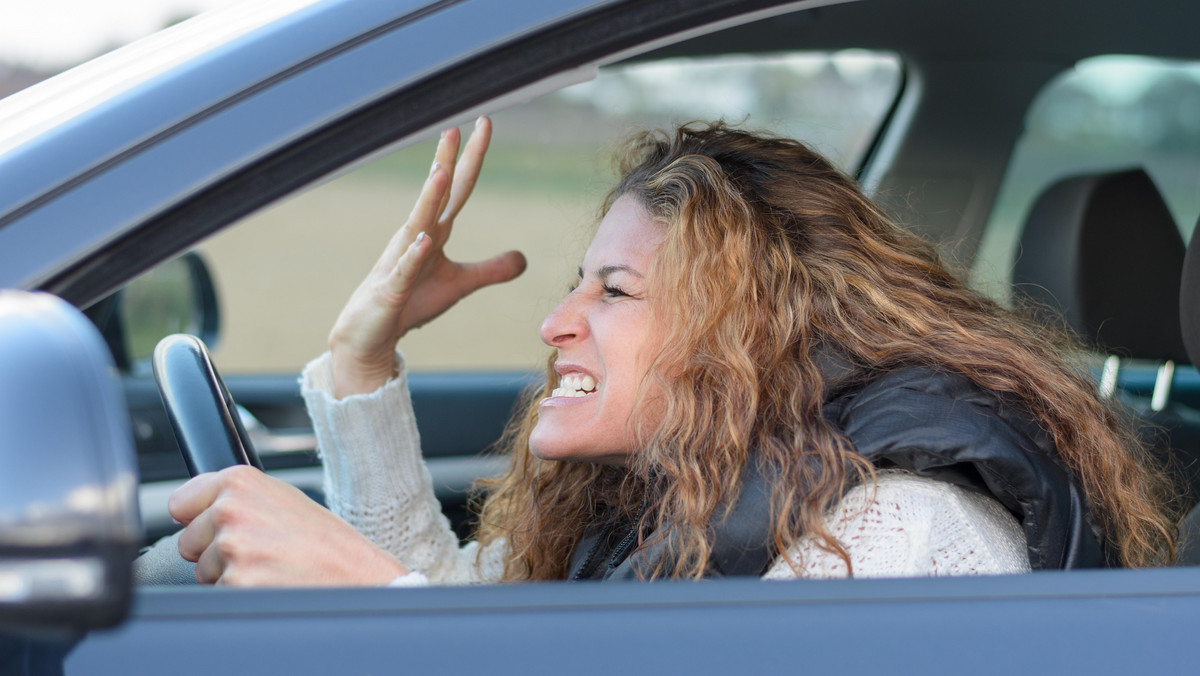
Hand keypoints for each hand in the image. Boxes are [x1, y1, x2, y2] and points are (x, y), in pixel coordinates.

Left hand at [168, 466, 408, 586]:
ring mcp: (232, 548)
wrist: (356, 574)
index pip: (181, 502)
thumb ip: (238, 497)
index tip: (216, 525)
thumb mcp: (284, 499)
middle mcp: (231, 510)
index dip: (199, 518)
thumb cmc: (327, 541)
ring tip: (270, 567)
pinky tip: (271, 584)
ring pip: (203, 572)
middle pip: (189, 542)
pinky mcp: (236, 583)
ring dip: (229, 575)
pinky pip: (220, 594)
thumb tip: (192, 507)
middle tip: (260, 551)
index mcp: (241, 482)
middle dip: (216, 551)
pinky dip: (241, 595)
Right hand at [329, 117, 526, 396]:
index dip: (471, 158)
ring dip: (428, 199)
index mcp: (434, 232)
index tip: (484, 122)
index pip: (458, 188)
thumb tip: (524, 258)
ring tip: (441, 171)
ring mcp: (401, 261)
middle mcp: (417, 237)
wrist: (369, 334)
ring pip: (417, 224)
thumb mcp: (459, 285)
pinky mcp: (391, 290)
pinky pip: (404, 270)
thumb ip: (490, 269)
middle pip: (436, 195)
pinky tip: (425, 240)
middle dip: (447, 161)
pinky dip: (414, 255)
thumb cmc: (410, 303)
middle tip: (456, 125)